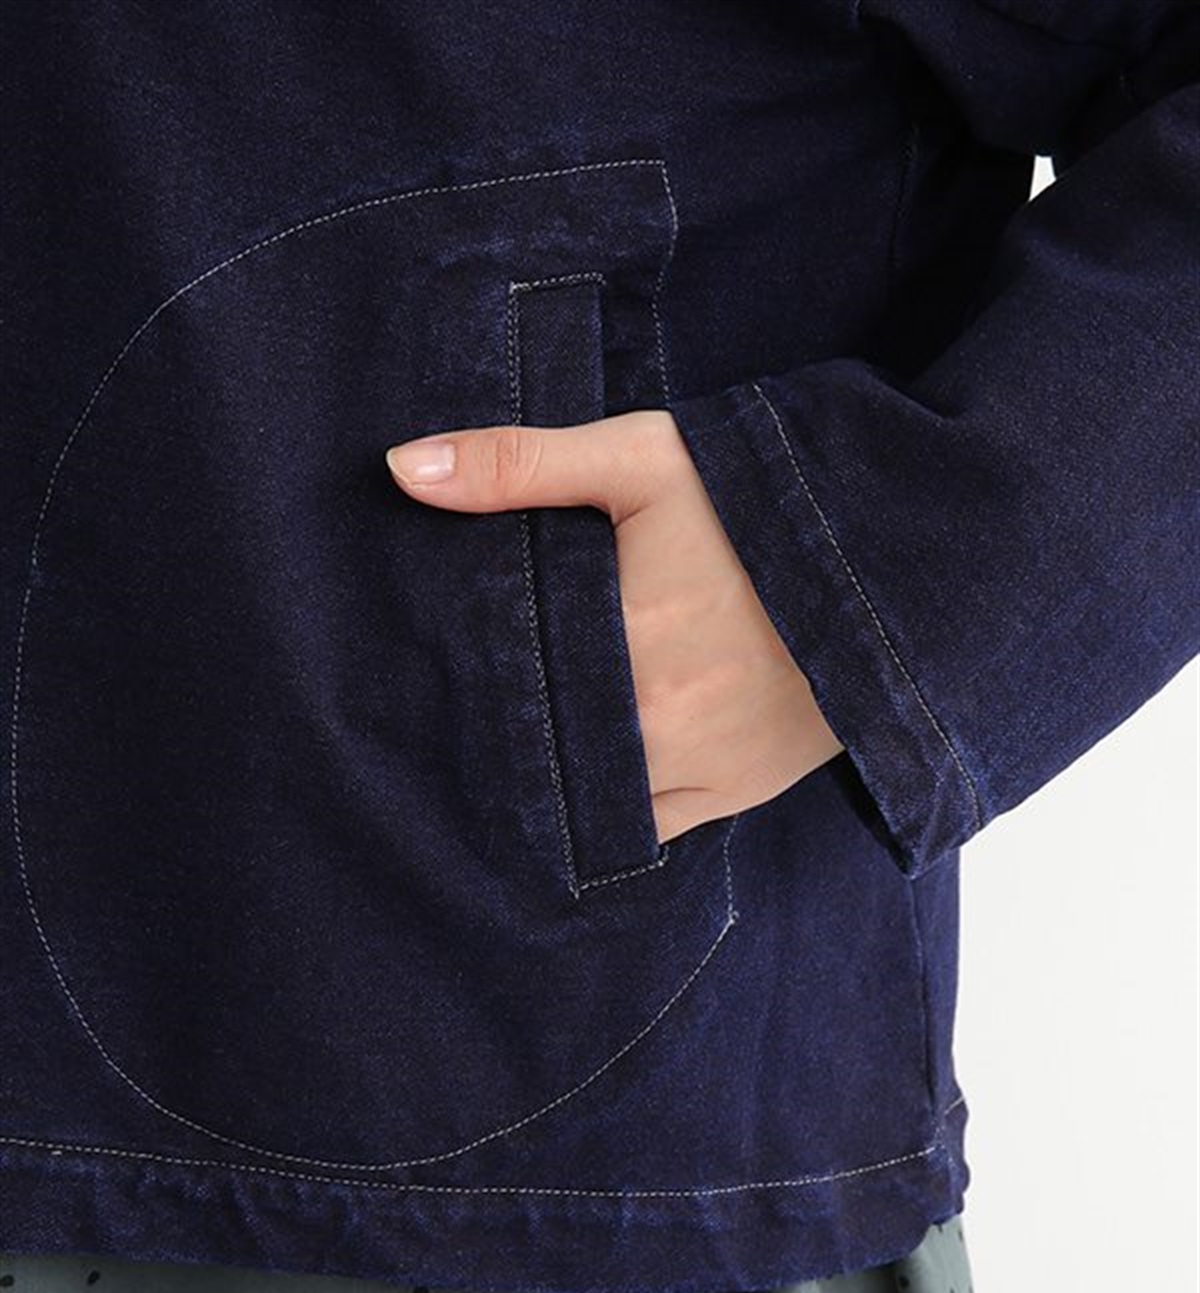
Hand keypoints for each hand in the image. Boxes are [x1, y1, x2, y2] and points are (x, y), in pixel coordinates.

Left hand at [385, 409, 845, 844]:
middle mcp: (655, 725)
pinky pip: (648, 824)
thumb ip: (519, 464)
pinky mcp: (738, 792)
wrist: (895, 556)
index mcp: (621, 644)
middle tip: (454, 719)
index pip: (502, 693)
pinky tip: (591, 772)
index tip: (429, 682)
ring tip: (523, 742)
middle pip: (540, 753)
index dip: (463, 691)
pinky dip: (614, 805)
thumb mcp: (642, 458)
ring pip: (588, 798)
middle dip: (502, 736)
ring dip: (556, 776)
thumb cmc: (762, 499)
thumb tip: (403, 468)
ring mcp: (700, 769)